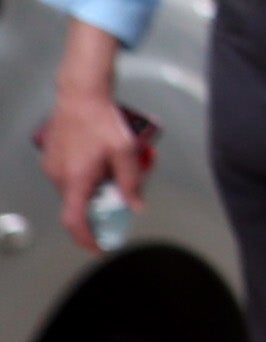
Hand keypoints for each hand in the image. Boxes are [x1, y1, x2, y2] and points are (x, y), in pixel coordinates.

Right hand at [39, 24, 147, 253]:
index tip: (99, 246)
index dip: (87, 238)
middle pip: (78, 205)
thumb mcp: (125, 151)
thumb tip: (136, 206)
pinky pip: (70, 177)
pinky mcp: (52, 158)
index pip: (75, 221)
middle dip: (98, 208)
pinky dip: (85, 178)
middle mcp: (59, 177)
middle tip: (119, 200)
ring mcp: (52, 167)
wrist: (81, 94)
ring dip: (93, 190)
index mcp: (76, 180)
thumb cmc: (102, 120)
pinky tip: (100, 161)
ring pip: (74, 190)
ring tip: (112, 171)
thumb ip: (131, 181)